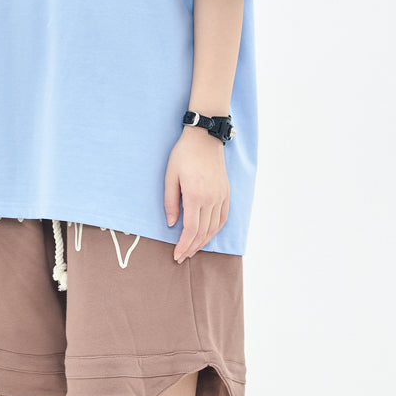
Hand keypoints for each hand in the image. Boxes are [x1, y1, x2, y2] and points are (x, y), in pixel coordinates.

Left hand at [164, 127, 229, 261]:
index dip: (184, 245)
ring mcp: (220, 196)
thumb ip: (170, 202)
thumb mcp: (170, 176)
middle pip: (203, 232)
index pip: (191, 229)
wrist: (204, 139)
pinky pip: (223, 217)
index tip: (176, 255)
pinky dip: (215, 230)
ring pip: (214, 227)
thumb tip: (171, 224)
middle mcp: (211, 199)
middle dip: (192, 247)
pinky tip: (207, 235)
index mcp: (195, 196)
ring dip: (203, 242)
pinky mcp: (225, 193)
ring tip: (192, 249)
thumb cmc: (183, 155)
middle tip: (182, 257)